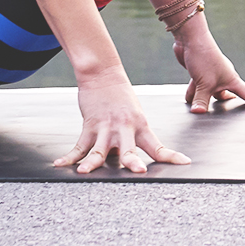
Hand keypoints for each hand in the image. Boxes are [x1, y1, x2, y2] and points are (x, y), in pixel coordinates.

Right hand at [53, 78, 189, 174]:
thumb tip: (127, 161)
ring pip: (99, 149)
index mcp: (141, 126)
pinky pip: (79, 144)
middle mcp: (125, 128)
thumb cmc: (120, 98)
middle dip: (133, 162)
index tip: (184, 163)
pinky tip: (60, 164)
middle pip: (129, 149)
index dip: (171, 156)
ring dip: (91, 162)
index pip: (158, 146)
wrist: (103, 73)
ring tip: (84, 172)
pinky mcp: (90, 124)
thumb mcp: (133, 117)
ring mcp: (106, 127)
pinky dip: (69, 156)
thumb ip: (131, 139)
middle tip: (139, 171)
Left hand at [175, 32, 244, 113]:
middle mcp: (226, 79)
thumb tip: (198, 113)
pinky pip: (200, 89)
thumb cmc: (203, 57)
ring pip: (213, 94)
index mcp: (233, 81)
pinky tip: (188, 96)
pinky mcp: (202, 74)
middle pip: (242, 94)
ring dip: (205, 98)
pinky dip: (193, 92)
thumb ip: (201, 100)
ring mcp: (214, 77)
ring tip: (198, 101)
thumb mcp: (203, 83)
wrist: (190, 38)